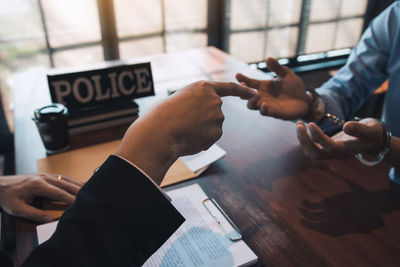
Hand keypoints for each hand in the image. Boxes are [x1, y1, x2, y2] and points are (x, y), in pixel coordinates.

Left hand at [0, 173, 82, 222]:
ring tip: (88, 187)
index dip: (70, 198)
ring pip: (64, 178)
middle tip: (89, 195)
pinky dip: (71, 180)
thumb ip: (33, 214)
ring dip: (76, 183)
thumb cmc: (7, 197)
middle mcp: (43, 178)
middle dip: (78, 189)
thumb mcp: (17, 209)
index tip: (79, 203)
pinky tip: (77, 182)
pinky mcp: (44, 175)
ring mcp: (44, 175)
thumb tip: (49, 219)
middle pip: (65, 183)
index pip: (58, 192)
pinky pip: (61, 176)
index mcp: (37, 185)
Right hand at [116, 81, 254, 182]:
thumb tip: (198, 116)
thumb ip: (194, 103)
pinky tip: (189, 139)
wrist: (160, 132)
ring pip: (212, 127)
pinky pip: (210, 138)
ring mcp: (218, 117)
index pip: (229, 88)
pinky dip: (201, 141)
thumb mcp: (178, 99)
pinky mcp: (217, 132)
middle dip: (203, 120)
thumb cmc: (162, 115)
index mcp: (204, 87)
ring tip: (183, 130)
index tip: (253, 92)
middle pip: (215, 113)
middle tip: (184, 123)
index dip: (242, 90)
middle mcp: (214, 100)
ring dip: (200, 131)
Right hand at [236, 57, 309, 119]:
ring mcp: (266, 105)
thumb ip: (277, 68)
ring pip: (251, 105)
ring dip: (251, 101)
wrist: (304, 100)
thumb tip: (268, 58)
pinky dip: (263, 109)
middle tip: (243, 86)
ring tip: (256, 94)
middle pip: (245, 95)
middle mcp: (262, 96)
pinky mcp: (274, 113)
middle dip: (242, 91)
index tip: (237, 75)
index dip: (243, 79)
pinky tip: (265, 104)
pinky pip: (264, 112)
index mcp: (263, 86)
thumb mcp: (286, 74)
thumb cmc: (294, 86)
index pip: (249, 82)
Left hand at [296, 118, 384, 159]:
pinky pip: (312, 147)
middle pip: (315, 154)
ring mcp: (330, 152)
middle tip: (299, 125)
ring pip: (311, 152)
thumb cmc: (372, 134)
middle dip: (304, 141)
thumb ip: (360, 129)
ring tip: (299, 124)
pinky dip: (305, 138)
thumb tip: (346, 126)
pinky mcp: (326, 147)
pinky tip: (303, 126)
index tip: (311, 123)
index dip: (318, 137)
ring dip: (302, 139)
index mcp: (347, 150)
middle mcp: (336, 153)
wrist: (373, 141)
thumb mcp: (371, 129)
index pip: (329, 147)